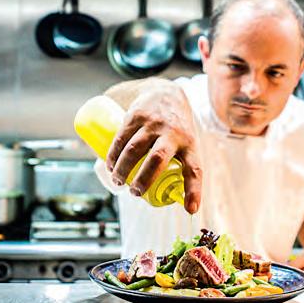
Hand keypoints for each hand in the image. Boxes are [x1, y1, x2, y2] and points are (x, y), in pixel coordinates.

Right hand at [106, 84, 201, 213]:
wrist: (167, 93)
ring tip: (118, 181)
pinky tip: (109, 165)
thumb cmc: (177, 129)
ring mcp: (154, 123)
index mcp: (190, 144)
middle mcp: (173, 133)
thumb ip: (180, 168)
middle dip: (143, 180)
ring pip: (134, 149)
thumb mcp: (186, 144)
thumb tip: (174, 201)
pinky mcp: (137, 115)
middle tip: (135, 193)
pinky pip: (122, 137)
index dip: (193, 190)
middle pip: (157, 159)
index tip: (190, 209)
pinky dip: (113, 155)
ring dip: (122, 169)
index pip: (194, 169)